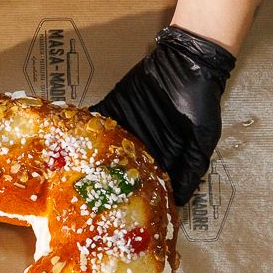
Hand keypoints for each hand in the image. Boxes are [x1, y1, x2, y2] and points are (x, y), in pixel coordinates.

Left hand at [93, 25, 235, 204]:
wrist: (187, 62)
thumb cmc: (201, 100)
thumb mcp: (203, 137)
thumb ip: (192, 166)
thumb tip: (183, 198)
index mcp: (165, 153)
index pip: (149, 180)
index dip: (138, 194)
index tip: (122, 211)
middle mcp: (143, 143)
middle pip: (122, 166)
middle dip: (108, 180)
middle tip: (89, 198)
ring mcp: (127, 125)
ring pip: (106, 146)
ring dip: (91, 158)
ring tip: (75, 176)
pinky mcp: (115, 107)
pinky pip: (98, 120)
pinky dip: (85, 129)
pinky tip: (70, 142)